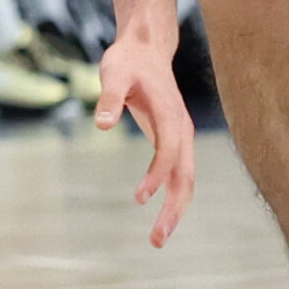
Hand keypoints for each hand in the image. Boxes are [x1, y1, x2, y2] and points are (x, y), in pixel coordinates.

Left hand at [93, 33, 195, 247]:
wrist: (146, 48)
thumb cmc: (128, 60)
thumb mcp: (114, 73)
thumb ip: (110, 97)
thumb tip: (102, 124)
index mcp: (171, 115)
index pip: (168, 152)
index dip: (156, 176)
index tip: (138, 198)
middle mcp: (182, 130)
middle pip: (185, 176)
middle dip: (174, 209)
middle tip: (157, 239)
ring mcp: (181, 137)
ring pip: (186, 180)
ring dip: (176, 209)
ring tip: (157, 239)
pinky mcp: (173, 141)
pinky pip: (178, 174)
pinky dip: (172, 197)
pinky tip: (159, 215)